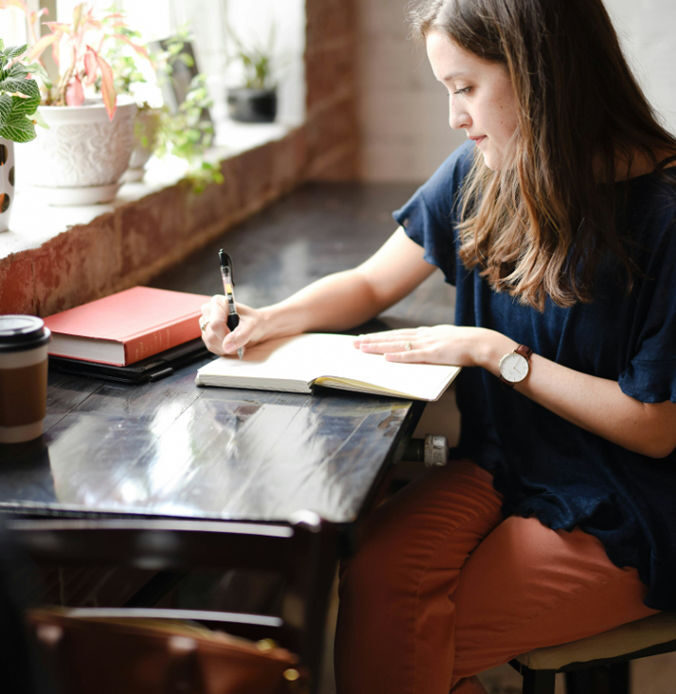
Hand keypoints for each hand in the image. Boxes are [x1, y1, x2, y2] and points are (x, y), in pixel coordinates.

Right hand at [199, 295, 258, 355]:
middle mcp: (209, 311)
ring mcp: (206, 323)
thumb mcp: (253, 325)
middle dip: (227, 342)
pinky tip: (232, 343)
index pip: (215, 324)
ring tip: (238, 341)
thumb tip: (227, 346)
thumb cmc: (254, 321)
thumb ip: (241, 335)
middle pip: (211, 334)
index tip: (238, 336)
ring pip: (210, 342)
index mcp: (218, 302)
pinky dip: (223, 349)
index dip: (226, 334)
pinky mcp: (207, 334)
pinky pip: (211, 347)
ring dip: (226, 347)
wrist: (257, 326)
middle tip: (240, 340)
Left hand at [354, 325, 492, 366]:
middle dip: (372, 340)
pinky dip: (397, 356)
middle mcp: (423, 336)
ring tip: (362, 348)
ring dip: (378, 346)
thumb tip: (423, 348)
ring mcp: (427, 344)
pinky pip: (412, 356)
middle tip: (354, 342)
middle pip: (392, 337)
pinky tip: (385, 357)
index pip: (398, 334)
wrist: (483, 343)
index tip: (366, 337)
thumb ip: (433, 343)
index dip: (381, 336)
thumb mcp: (447, 340)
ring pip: (397, 345)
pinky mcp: (433, 354)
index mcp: (427, 333)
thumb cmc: (468, 344)